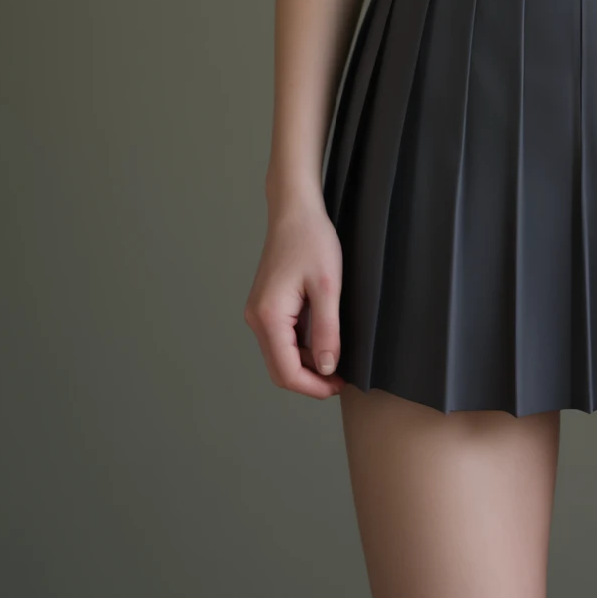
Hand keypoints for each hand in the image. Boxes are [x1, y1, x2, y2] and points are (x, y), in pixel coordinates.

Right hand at [243, 198, 345, 399]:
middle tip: (340, 379)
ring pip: (280, 355)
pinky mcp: (266, 306)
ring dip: (306, 364)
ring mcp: (258, 312)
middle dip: (309, 380)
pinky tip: (323, 340)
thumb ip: (327, 331)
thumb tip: (327, 369)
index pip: (287, 372)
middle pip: (280, 369)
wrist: (294, 210)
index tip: (339, 386)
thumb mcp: (327, 287)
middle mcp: (257, 319)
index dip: (314, 387)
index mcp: (268, 317)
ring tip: (336, 358)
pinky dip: (301, 347)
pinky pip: (281, 339)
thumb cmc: (311, 240)